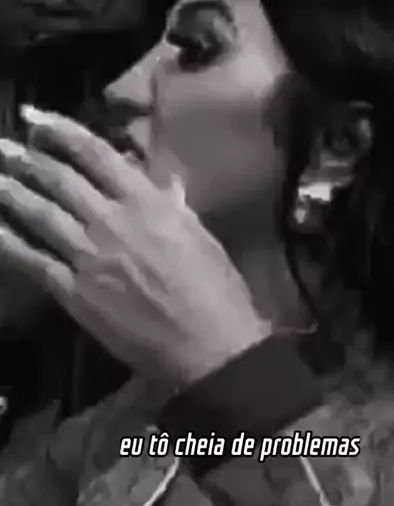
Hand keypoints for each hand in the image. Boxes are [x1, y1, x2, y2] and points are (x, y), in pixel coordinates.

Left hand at [0, 106, 270, 388]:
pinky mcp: (75, 292)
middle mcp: (112, 220)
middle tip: (1, 145)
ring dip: (9, 190)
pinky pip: (33, 260)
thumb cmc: (216, 291)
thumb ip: (176, 205)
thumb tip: (166, 180)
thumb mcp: (201, 238)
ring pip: (39, 213)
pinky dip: (8, 240)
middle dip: (25, 158)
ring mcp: (89, 256)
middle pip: (59, 180)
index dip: (61, 131)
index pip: (96, 155)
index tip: (34, 118)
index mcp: (148, 203)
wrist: (209, 344)